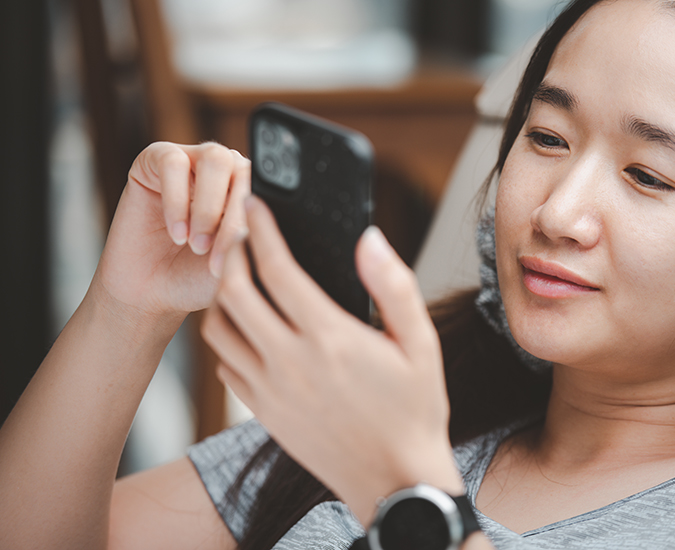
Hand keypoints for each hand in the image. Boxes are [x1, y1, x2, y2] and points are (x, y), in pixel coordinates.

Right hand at [96, 142, 250, 317]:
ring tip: (196, 244)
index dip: (259, 221)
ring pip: (215, 159)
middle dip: (233, 217)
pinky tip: (176, 233)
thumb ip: (255, 239)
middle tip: (215, 257)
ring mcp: (192, 160)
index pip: (267, 187)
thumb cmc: (196, 277)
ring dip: (208, 207)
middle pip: (243, 169)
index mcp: (251, 188)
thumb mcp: (236, 264)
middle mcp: (225, 169)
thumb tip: (267, 223)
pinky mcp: (154, 159)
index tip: (247, 258)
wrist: (150, 293)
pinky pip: (173, 163)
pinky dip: (176, 201)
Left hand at [202, 196, 463, 524]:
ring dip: (221, 295)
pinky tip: (246, 326)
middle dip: (230, 252)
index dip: (262, 229)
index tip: (255, 204)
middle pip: (234, 292)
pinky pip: (225, 365)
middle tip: (239, 232)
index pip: (278, 270)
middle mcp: (290, 363)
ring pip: (218, 329)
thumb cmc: (414, 409)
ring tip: (238, 276)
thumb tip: (369, 238)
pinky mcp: (263, 412)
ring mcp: (270, 391)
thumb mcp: (420, 343)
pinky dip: (226, 336)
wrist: (394, 480)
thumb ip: (393, 285)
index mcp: (330, 339)